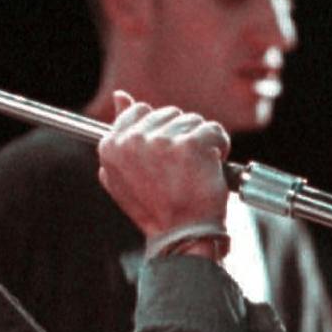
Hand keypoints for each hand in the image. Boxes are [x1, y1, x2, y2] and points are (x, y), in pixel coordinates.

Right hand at [97, 90, 230, 239]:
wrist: (183, 236)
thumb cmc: (156, 208)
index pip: (140, 111)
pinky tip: (212, 169)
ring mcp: (161, 141)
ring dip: (201, 143)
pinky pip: (214, 130)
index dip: (160, 131)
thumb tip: (120, 95)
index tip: (167, 156)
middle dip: (182, 136)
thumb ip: (120, 134)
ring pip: (193, 121)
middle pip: (169, 113)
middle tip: (182, 169)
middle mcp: (132, 140)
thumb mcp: (126, 174)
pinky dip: (220, 148)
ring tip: (196, 171)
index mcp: (111, 146)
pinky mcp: (190, 145)